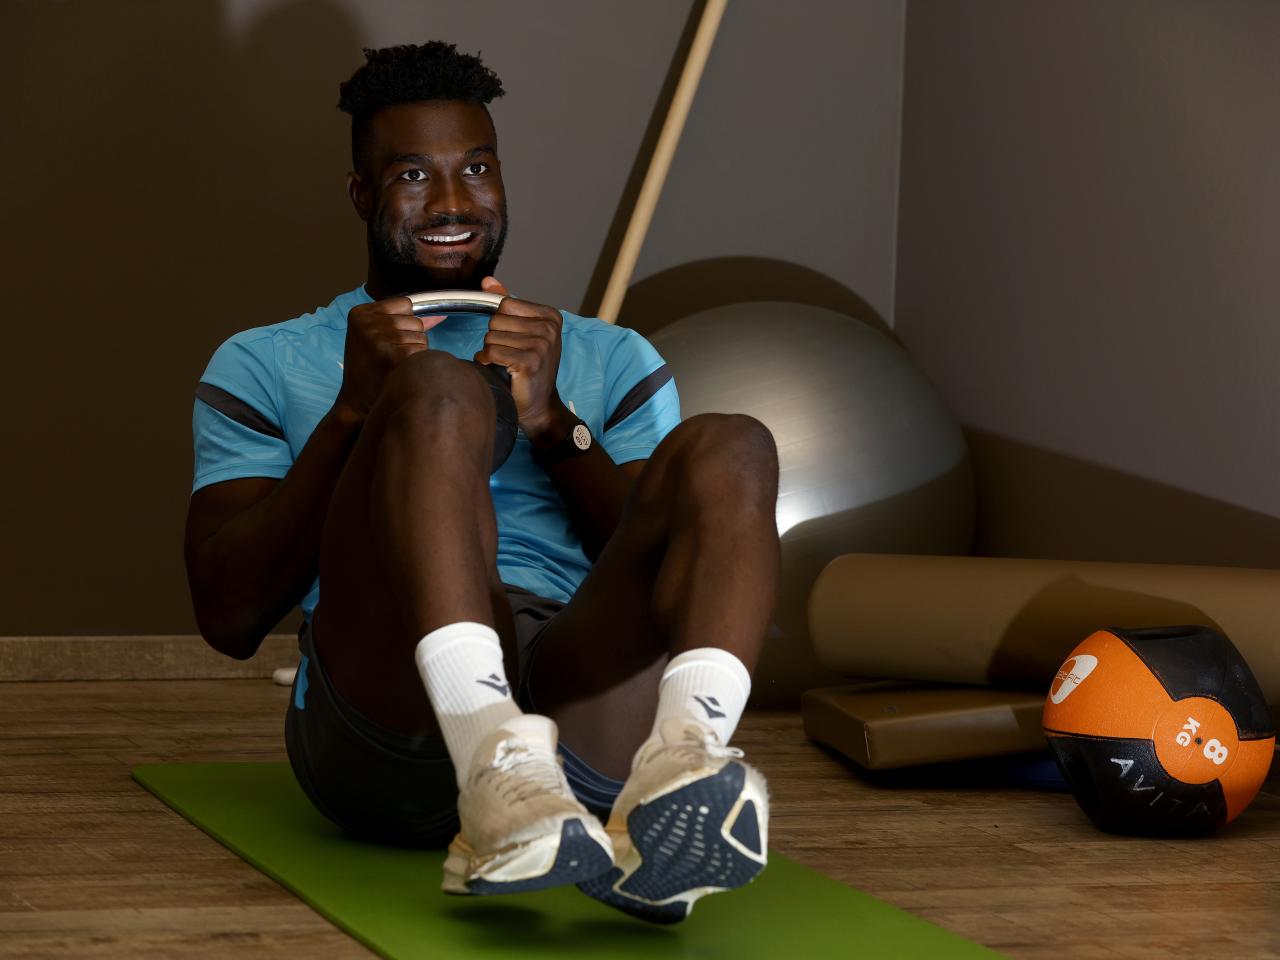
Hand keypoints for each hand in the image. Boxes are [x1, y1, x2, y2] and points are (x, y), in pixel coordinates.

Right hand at [334, 297, 445, 420]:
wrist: (356, 403)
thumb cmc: (369, 370)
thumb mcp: (376, 338)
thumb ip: (405, 321)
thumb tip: (439, 315)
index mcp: (360, 313)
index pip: (405, 304)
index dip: (405, 323)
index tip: (390, 339)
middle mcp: (368, 323)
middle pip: (416, 321)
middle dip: (411, 339)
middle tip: (390, 356)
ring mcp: (379, 338)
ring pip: (422, 337)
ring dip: (415, 352)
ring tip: (394, 364)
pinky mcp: (393, 356)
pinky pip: (423, 352)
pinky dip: (417, 363)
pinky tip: (400, 371)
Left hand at [473, 276, 569, 437]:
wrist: (540, 405)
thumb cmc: (530, 367)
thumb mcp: (524, 332)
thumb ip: (507, 305)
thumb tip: (487, 281)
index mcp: (550, 316)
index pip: (505, 304)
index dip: (502, 323)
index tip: (515, 339)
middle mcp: (549, 328)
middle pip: (496, 320)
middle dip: (496, 338)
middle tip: (511, 355)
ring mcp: (541, 345)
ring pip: (491, 337)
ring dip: (492, 352)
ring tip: (507, 364)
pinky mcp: (529, 362)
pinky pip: (491, 352)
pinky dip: (488, 362)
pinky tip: (501, 370)